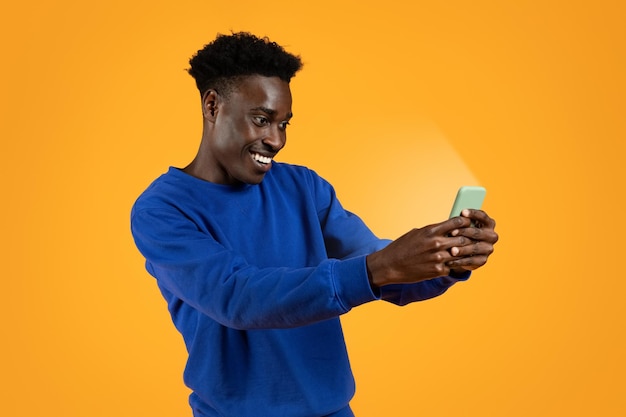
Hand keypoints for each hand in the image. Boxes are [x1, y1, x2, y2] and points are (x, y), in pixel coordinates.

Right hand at [366, 210, 497, 286]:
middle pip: (463, 238)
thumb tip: (447, 227)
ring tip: (467, 251)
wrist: (390, 265)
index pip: (457, 223)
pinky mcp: (437, 271)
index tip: (468, 223)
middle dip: (468, 238)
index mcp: (431, 231)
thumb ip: (433, 230)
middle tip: (472, 238)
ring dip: (463, 252)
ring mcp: (438, 258)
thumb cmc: (402, 247)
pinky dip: (453, 264)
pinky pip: (452, 266)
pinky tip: (454, 263)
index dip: (465, 222)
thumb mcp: (417, 233)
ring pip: (460, 254)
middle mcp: (436, 244)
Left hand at [446, 209, 497, 272]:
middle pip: (477, 233)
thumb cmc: (463, 233)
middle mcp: (492, 236)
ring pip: (474, 248)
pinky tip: (450, 261)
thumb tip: (457, 219)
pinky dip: (460, 261)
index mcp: (489, 224)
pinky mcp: (483, 260)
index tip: (462, 212)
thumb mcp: (463, 226)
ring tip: (451, 250)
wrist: (465, 252)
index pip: (483, 217)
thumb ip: (461, 222)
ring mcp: (488, 249)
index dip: (473, 214)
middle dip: (464, 232)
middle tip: (452, 232)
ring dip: (462, 249)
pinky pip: (471, 261)